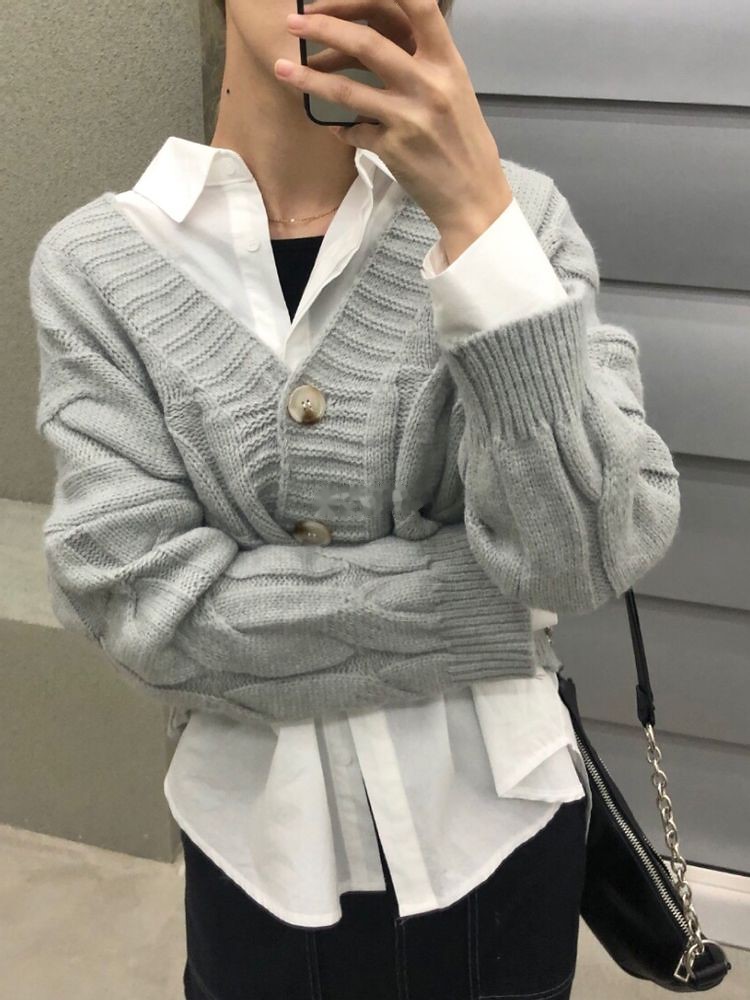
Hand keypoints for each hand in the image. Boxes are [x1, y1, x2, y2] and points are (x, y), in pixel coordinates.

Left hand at [275, 0, 512, 245]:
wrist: (473, 196)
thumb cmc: (464, 141)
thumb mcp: (455, 90)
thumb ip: (426, 62)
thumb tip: (380, 36)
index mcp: (447, 63)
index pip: (418, 6)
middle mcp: (429, 85)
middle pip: (367, 43)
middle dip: (323, 27)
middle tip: (293, 22)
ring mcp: (409, 118)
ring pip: (347, 90)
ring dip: (308, 78)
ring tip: (282, 69)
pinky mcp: (392, 149)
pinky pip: (353, 131)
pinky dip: (340, 128)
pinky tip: (335, 127)